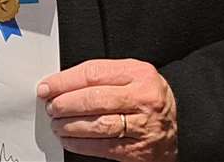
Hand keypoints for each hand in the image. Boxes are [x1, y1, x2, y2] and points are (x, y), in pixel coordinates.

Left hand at [37, 58, 177, 160]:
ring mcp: (143, 125)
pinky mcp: (138, 149)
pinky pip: (103, 146)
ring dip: (70, 125)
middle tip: (51, 107)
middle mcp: (144, 98)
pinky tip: (69, 139)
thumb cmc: (146, 99)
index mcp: (140, 73)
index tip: (48, 87)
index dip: (65, 81)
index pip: (94, 73)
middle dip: (65, 104)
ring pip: (98, 124)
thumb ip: (102, 77)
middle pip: (94, 98)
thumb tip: (61, 85)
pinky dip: (80, 144)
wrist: (175, 128)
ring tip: (57, 124)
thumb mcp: (132, 78)